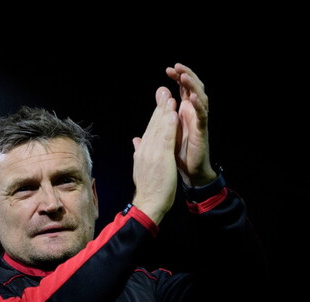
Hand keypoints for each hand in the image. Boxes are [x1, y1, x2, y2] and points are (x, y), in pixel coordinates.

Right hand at [131, 86, 179, 223]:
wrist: (148, 203)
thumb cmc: (148, 189)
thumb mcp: (140, 167)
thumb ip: (138, 152)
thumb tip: (135, 141)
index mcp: (142, 151)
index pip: (149, 129)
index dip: (155, 115)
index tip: (160, 102)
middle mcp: (145, 149)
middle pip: (153, 125)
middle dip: (159, 107)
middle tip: (163, 91)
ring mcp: (153, 152)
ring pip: (159, 128)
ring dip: (165, 111)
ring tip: (169, 97)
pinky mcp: (162, 157)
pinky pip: (167, 138)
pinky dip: (170, 125)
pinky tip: (173, 113)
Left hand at [166, 63, 215, 186]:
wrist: (190, 172)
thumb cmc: (180, 152)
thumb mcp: (168, 128)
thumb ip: (164, 112)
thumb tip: (158, 96)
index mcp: (185, 110)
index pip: (184, 88)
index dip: (178, 77)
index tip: (168, 70)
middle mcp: (194, 113)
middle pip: (194, 88)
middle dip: (186, 75)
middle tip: (176, 67)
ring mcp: (199, 120)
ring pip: (200, 97)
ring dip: (192, 86)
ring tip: (184, 76)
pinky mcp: (202, 131)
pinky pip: (202, 115)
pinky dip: (198, 105)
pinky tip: (192, 97)